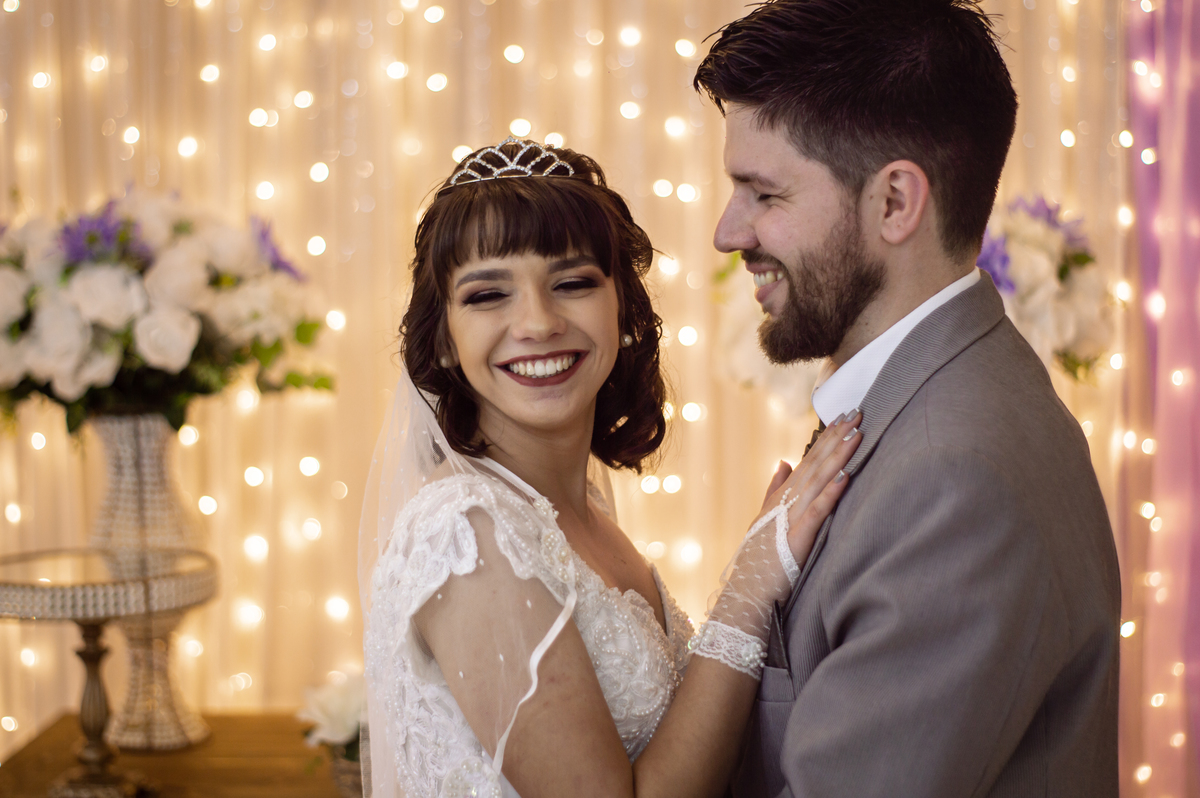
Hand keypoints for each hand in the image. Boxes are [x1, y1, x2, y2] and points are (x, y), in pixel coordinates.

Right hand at [757, 411, 861, 563]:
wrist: (748, 589)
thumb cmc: (759, 557)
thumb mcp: (765, 516)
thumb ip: (774, 488)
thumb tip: (784, 461)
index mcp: (782, 495)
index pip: (809, 459)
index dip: (826, 437)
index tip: (843, 416)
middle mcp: (787, 500)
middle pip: (816, 462)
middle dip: (836, 437)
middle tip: (856, 412)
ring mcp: (791, 516)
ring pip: (819, 479)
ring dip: (838, 456)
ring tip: (856, 434)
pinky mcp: (798, 536)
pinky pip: (818, 510)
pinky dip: (831, 492)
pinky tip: (846, 476)